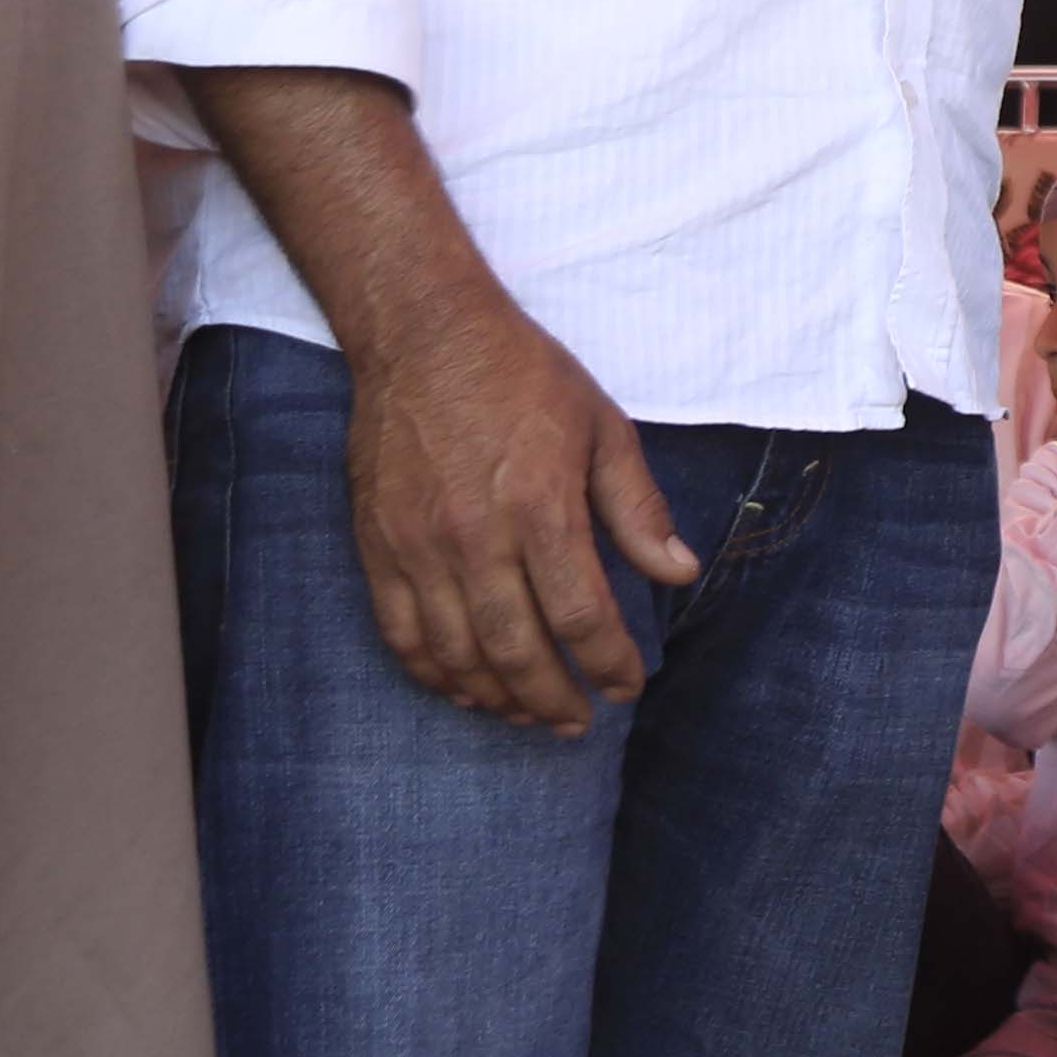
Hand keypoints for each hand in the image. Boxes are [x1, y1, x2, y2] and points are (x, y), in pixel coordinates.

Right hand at [340, 278, 699, 731]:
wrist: (423, 333)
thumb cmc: (523, 375)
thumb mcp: (602, 427)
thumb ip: (638, 507)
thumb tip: (680, 571)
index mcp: (542, 508)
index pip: (580, 617)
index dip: (608, 664)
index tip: (628, 685)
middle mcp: (477, 537)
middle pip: (517, 651)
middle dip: (554, 700)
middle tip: (578, 722)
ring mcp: (419, 547)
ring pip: (457, 654)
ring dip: (496, 698)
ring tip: (527, 716)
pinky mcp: (377, 546)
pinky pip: (401, 633)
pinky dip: (433, 674)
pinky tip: (462, 689)